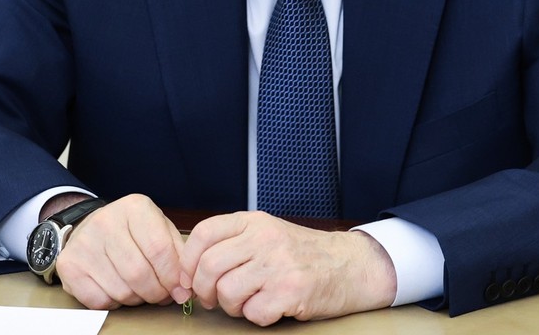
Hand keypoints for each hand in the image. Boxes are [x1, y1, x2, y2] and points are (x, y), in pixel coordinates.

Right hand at [52, 193, 187, 309]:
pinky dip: (115, 303)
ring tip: (140, 289)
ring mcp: (84, 244)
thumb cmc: (130, 231)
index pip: (160, 249)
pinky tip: (118, 289)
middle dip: (157, 292)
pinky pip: (99, 301)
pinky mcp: (69, 266)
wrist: (88, 226)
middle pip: (139, 273)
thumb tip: (184, 287)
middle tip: (162, 295)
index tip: (180, 290)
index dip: (173, 277)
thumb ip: (176, 253)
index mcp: (134, 208)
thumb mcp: (158, 228)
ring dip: (137, 299)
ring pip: (121, 290)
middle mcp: (106, 222)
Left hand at [179, 211, 396, 325]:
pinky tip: (270, 307)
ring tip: (247, 302)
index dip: (188, 260)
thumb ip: (234, 242)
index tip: (189, 277)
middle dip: (204, 290)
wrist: (350, 265)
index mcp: (255, 222)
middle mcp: (265, 239)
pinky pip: (253, 313)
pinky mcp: (291, 291)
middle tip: (214, 299)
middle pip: (209, 266)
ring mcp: (278, 264)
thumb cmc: (304, 253)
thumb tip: (191, 268)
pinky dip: (256, 317)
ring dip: (231, 307)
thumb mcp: (268, 233)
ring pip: (227, 292)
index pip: (204, 233)